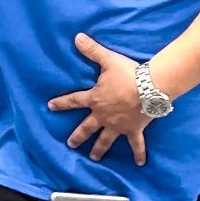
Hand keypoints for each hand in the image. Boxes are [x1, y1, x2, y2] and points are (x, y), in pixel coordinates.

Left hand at [48, 33, 150, 164]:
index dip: (61, 103)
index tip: (50, 106)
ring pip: (105, 140)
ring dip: (99, 150)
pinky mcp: (133, 130)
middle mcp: (103, 116)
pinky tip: (141, 163)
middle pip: (86, 128)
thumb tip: (77, 37)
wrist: (148, 88)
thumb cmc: (127, 74)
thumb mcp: (108, 60)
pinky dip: (139, 154)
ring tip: (94, 157)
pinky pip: (135, 144)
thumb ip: (92, 50)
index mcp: (95, 99)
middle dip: (77, 136)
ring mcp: (118, 125)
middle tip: (70, 144)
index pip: (74, 101)